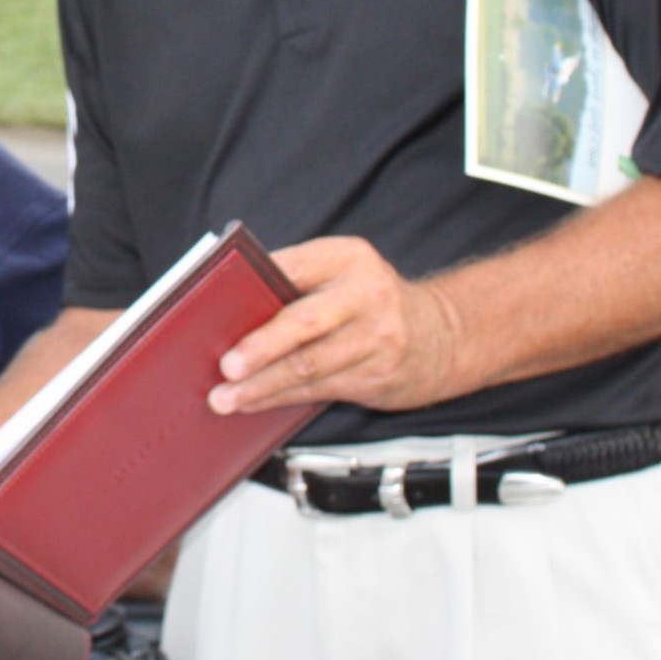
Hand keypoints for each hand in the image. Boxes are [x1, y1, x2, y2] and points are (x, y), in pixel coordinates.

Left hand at [210, 237, 463, 414]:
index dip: (254, 287)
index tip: (219, 308)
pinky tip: (257, 402)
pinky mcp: (378, 376)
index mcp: (347, 257)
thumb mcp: (342, 272)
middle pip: (303, 323)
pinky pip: (320, 389)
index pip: (291, 267)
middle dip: (259, 348)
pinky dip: (282, 398)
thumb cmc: (371, 301)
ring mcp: (377, 338)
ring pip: (308, 366)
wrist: (441, 334)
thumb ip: (297, 281)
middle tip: (226, 367)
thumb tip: (232, 309)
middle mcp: (366, 294)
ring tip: (227, 397)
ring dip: (262, 386)